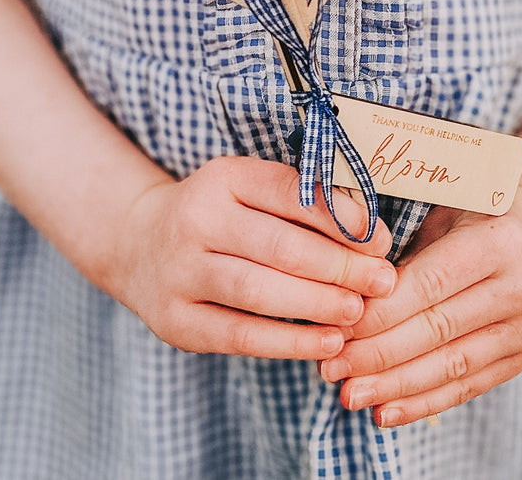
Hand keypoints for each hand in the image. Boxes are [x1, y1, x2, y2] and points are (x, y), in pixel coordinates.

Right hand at [109, 155, 396, 360]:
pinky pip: (241, 335)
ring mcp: (180, 272)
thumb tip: (372, 234)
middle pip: (279, 246)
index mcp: (222, 178)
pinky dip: (289, 342)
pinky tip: (327, 343)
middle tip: (382, 281)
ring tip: (358, 312)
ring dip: (317, 304)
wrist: (139, 246)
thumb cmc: (221, 217)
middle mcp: (196, 219)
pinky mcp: (177, 321)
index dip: (341, 218)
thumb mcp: (250, 190)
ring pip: (259, 291)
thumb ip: (303, 204)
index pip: (289, 192)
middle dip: (339, 266)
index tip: (380, 240)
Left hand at [318, 190, 521, 426]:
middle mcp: (521, 287)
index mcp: (497, 242)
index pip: (429, 285)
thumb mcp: (432, 220)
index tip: (336, 332)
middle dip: (378, 355)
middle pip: (438, 329)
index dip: (380, 313)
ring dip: (394, 386)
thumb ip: (397, 261)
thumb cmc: (459, 222)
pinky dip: (421, 403)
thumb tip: (343, 307)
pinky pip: (464, 388)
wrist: (518, 241)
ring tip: (350, 396)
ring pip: (450, 366)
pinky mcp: (519, 360)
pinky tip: (384, 413)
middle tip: (331, 370)